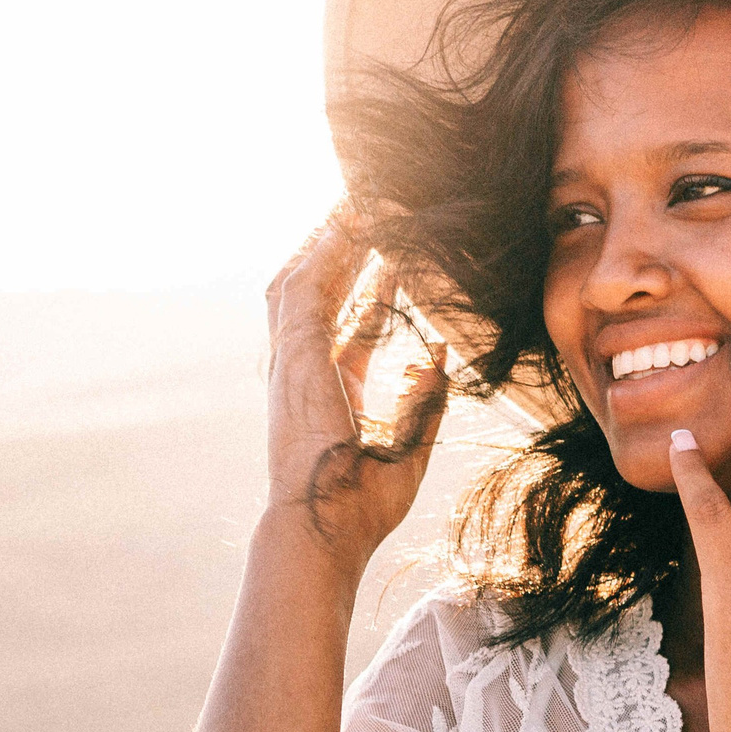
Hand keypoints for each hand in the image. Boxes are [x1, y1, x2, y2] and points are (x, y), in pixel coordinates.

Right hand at [262, 204, 448, 562]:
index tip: (393, 254)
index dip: (370, 286)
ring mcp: (291, 362)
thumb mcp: (409, 444)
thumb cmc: (361, 506)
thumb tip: (438, 355)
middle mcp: (302, 369)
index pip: (347, 323)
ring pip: (301, 279)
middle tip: (367, 208)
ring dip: (328, 240)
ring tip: (356, 200)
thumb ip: (425, 399)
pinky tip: (347, 224)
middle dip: (338, 247)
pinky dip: (323, 255)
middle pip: (315, 289)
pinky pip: (304, 291)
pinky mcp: (293, 358)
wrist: (324, 531)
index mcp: (327, 390)